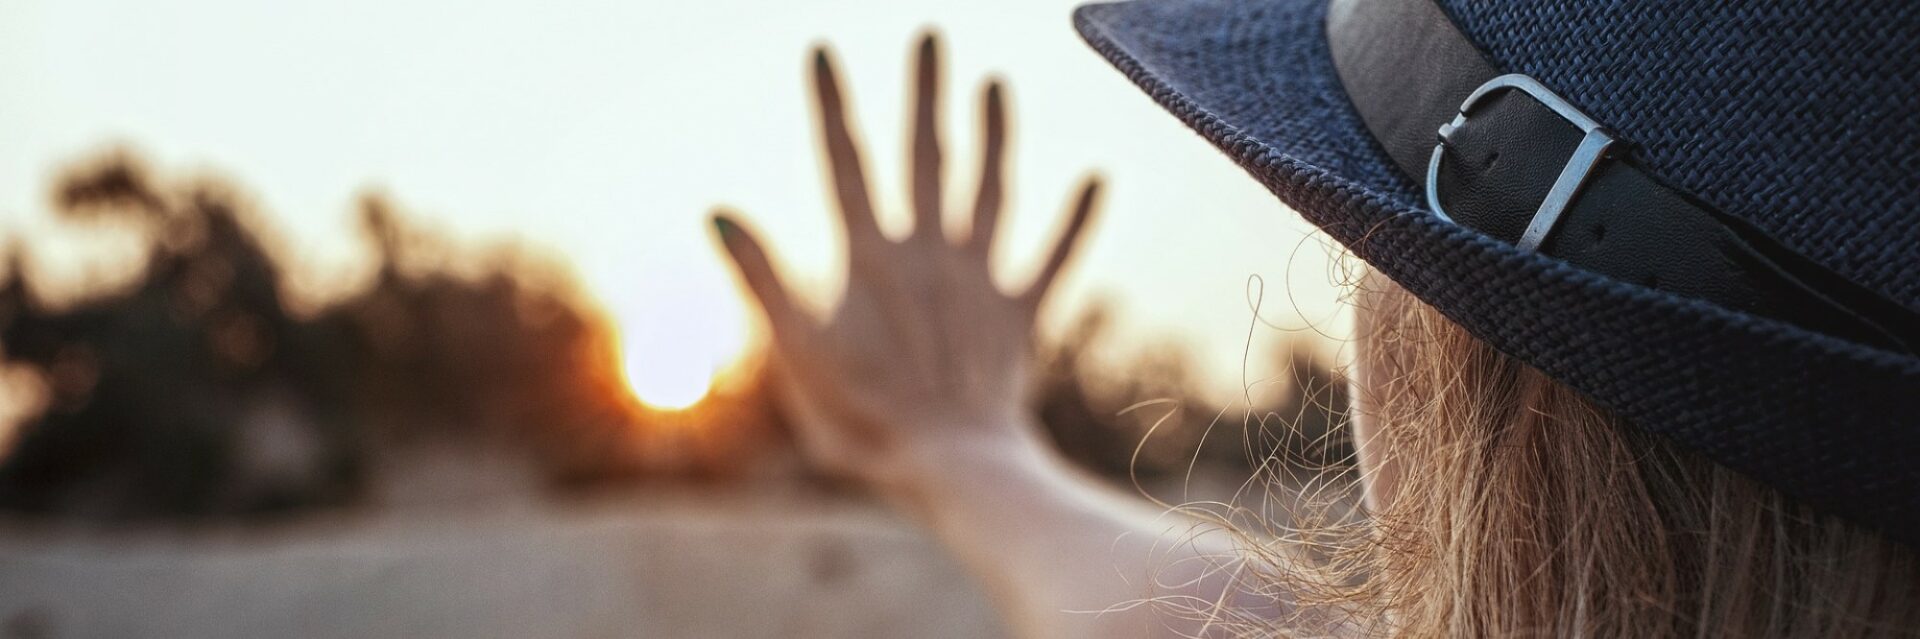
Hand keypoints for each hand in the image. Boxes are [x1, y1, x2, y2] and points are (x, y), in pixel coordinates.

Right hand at [712, 32, 1099, 499]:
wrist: (950, 468)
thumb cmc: (863, 421)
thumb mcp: (796, 352)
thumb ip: (763, 278)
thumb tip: (719, 211)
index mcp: (870, 258)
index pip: (844, 164)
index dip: (831, 105)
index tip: (822, 49)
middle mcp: (930, 254)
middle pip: (927, 155)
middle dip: (926, 92)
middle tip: (931, 34)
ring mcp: (980, 281)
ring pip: (991, 191)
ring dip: (996, 135)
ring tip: (998, 83)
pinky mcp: (1021, 316)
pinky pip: (1055, 261)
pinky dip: (1075, 221)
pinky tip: (1097, 178)